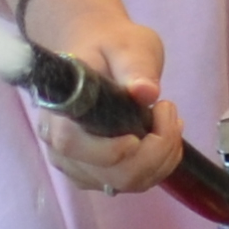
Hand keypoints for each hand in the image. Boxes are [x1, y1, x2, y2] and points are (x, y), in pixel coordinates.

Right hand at [23, 0, 186, 197]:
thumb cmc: (109, 47)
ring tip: (169, 118)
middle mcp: (61, 148)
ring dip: (162, 156)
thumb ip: (135, 66)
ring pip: (127, 183)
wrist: (98, 55)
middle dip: (155, 150)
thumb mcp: (127, 45)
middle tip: (168, 110)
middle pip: (111, 175)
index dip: (110, 150)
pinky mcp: (97, 175)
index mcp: (59, 112)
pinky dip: (159, 164)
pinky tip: (163, 136)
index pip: (73, 146)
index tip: (142, 128)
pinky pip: (133, 182)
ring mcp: (79, 167)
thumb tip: (145, 91)